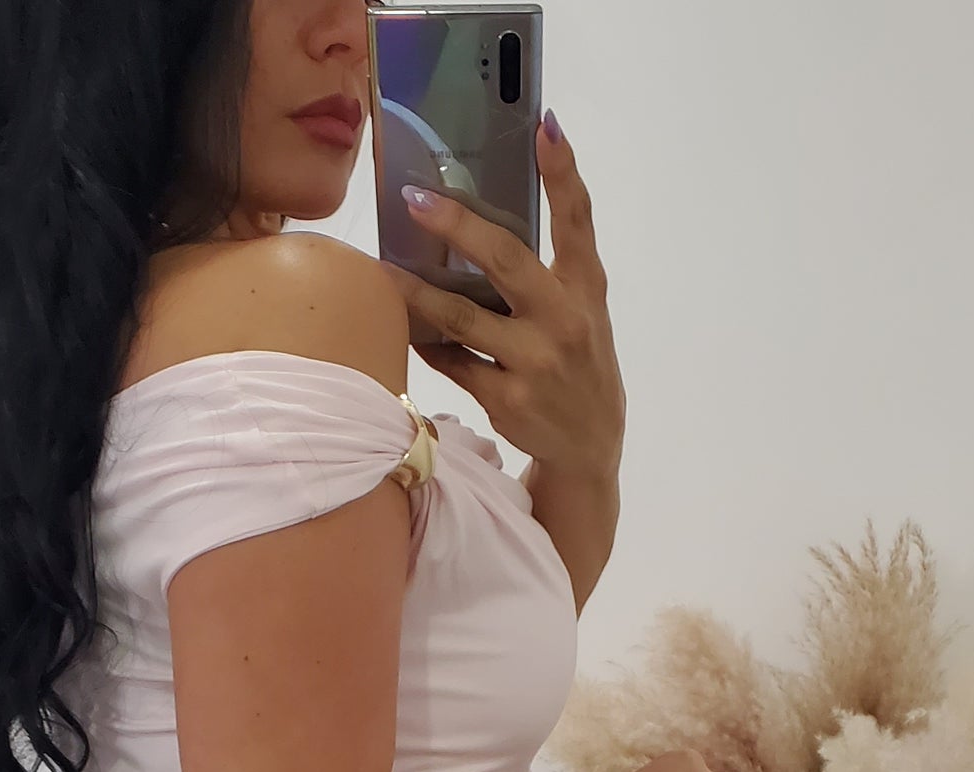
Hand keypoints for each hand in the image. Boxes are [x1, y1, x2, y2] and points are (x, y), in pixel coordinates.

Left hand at [383, 113, 623, 482]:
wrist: (590, 443)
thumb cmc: (578, 359)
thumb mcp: (583, 307)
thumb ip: (551, 265)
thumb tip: (484, 216)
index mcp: (585, 287)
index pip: (578, 220)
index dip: (563, 172)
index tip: (545, 126)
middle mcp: (564, 320)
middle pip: (506, 262)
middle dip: (459, 227)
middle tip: (415, 199)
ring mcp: (534, 362)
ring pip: (463, 319)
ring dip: (418, 293)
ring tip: (383, 268)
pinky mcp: (507, 399)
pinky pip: (454, 362)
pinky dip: (428, 342)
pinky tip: (404, 325)